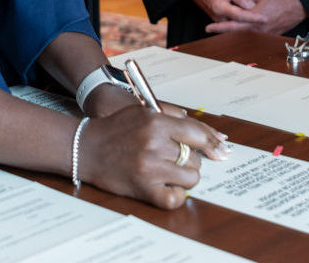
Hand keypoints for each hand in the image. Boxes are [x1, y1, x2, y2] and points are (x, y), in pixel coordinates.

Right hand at [79, 105, 229, 208]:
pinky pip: (176, 198)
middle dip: (191, 159)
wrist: (87, 148)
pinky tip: (168, 187)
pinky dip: (176, 195)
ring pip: (191, 178)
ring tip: (170, 171)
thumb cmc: (117, 129)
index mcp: (156, 122)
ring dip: (185, 176)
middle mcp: (155, 144)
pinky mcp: (143, 189)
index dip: (213, 142)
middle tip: (175, 158)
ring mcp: (149, 168)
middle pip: (196, 158)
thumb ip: (175, 115)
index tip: (222, 149)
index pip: (198, 133)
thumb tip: (210, 133)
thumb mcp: (144, 110)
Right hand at [189, 0, 265, 30]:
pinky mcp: (219, 19)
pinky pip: (232, 22)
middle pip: (239, 23)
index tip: (265, 18)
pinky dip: (241, 20)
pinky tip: (251, 18)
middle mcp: (218, 17)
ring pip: (236, 24)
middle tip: (268, 20)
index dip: (254, 17)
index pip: (240, 16)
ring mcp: (218, 20)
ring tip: (262, 19)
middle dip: (253, 22)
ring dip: (248, 22)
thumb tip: (252, 6)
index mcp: (220, 8)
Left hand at [205, 0, 305, 34]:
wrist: (300, 4)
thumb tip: (240, 4)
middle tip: (210, 29)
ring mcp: (265, 33)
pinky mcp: (271, 33)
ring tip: (223, 28)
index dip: (220, 26)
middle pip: (237, 32)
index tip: (208, 27)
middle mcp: (259, 28)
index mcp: (255, 17)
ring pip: (246, 33)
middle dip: (223, 30)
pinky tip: (242, 27)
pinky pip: (255, 33)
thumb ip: (247, 0)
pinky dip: (247, 31)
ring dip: (235, 31)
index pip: (233, 24)